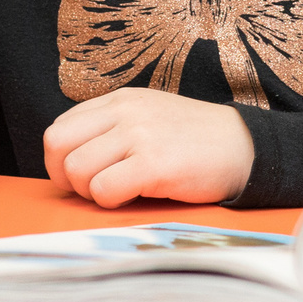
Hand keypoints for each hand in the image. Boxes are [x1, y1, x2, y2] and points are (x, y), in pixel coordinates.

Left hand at [43, 87, 256, 207]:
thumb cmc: (193, 140)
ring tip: (120, 190)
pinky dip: (111, 202)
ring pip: (76, 170)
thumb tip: (68, 162)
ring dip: (91, 192)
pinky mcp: (154, 164)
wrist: (244, 147)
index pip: (60, 127)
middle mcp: (125, 111)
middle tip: (93, 188)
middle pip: (57, 146)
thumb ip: (110, 128)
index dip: (62, 159)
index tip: (84, 174)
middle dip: (66, 177)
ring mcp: (139, 135)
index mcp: (120, 100)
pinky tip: (135, 195)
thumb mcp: (148, 117)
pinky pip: (103, 190)